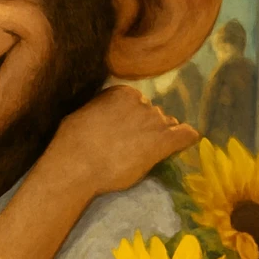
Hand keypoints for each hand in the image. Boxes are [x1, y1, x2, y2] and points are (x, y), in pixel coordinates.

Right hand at [55, 86, 198, 198]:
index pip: (139, 103)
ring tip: (146, 153)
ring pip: (168, 125)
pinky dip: (185, 140)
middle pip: (154, 115)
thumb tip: (104, 115)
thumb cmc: (71, 142)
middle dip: (147, 129)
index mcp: (123, 93)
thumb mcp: (83, 114)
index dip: (132, 120)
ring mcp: (154, 121)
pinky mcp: (163, 142)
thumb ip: (102, 109)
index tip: (124, 134)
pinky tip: (180, 146)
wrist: (76, 165)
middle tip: (132, 147)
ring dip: (160, 137)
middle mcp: (142, 102)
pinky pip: (186, 135)